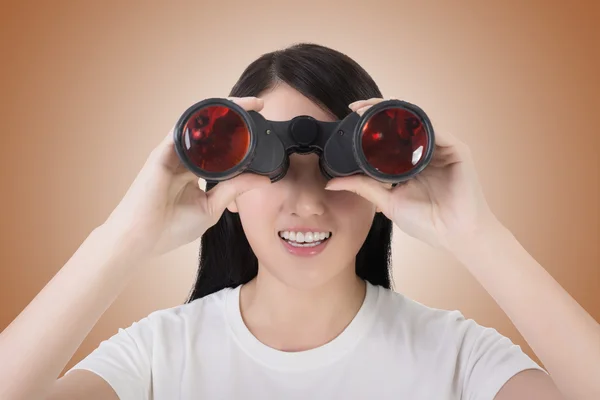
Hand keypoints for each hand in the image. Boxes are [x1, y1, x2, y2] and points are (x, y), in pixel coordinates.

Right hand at [102, 96, 270, 257]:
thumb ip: (235, 189)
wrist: (142, 237)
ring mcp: (173, 153)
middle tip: (258, 106)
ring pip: (199, 124)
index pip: (220, 148)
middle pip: (211, 131)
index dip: (238, 137)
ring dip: (221, 111)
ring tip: (245, 103)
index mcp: (195, 171)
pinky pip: (183, 127)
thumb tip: (263, 180)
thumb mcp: (212, 206)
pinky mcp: (163, 151)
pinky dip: (200, 117)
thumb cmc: (171, 227)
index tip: (259, 128)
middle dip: (234, 116)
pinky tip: (219, 110)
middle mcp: (185, 158)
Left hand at [325, 98, 499, 249]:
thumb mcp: (388, 201)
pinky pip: (435, 129)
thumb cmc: (428, 222)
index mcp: (411, 161)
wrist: (455, 237)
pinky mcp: (457, 150)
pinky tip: (400, 121)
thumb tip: (332, 182)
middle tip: (356, 108)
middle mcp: (426, 151)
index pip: (391, 134)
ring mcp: (442, 148)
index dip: (372, 123)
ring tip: (371, 108)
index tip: (352, 114)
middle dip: (379, 111)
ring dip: (395, 111)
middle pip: (403, 122)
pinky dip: (417, 122)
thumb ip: (363, 187)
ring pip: (417, 120)